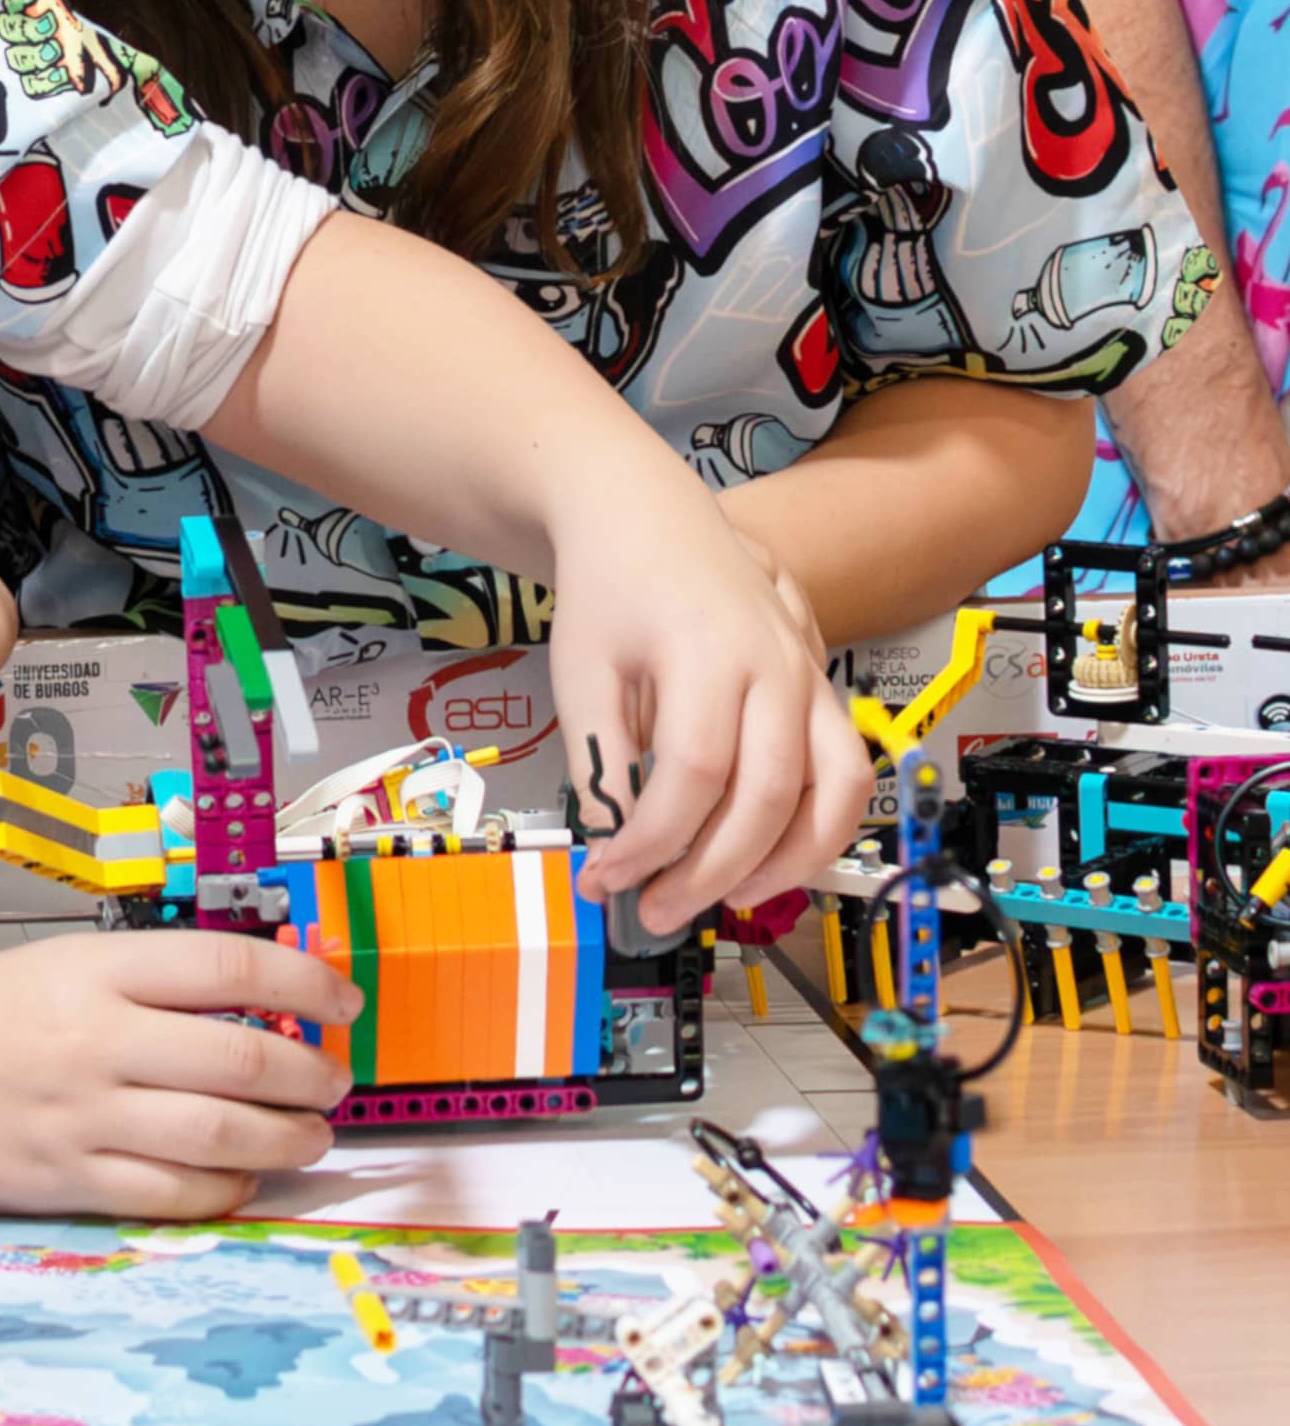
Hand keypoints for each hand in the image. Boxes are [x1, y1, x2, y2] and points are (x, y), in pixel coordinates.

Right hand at [0, 927, 350, 1219]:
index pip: (231, 965)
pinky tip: (244, 1178)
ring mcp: (80, 1117)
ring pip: (222, 1134)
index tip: (343, 1000)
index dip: (307, 980)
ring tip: (311, 1135)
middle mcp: (95, 1040)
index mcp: (93, 968)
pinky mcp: (63, 1182)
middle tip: (335, 1080)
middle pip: (244, 1057)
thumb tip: (252, 1006)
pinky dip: (226, 1191)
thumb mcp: (50, 966)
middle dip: (312, 1074)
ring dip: (288, 1138)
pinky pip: (172, 1196)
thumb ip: (143, 986)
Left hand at [549, 482, 868, 935]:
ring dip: (787, 862)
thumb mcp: (581, 671)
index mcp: (708, 652)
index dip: (651, 842)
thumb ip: (599, 761)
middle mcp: (776, 664)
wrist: (647, 513)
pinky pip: (845, 771)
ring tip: (725, 899)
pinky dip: (818, 828)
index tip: (607, 877)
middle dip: (709, 871)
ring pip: (835, 790)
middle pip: (766, 794)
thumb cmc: (610, 589)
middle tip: (655, 911)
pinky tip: (766, 861)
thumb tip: (616, 846)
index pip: (694, 775)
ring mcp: (810, 674)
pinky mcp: (822, 685)